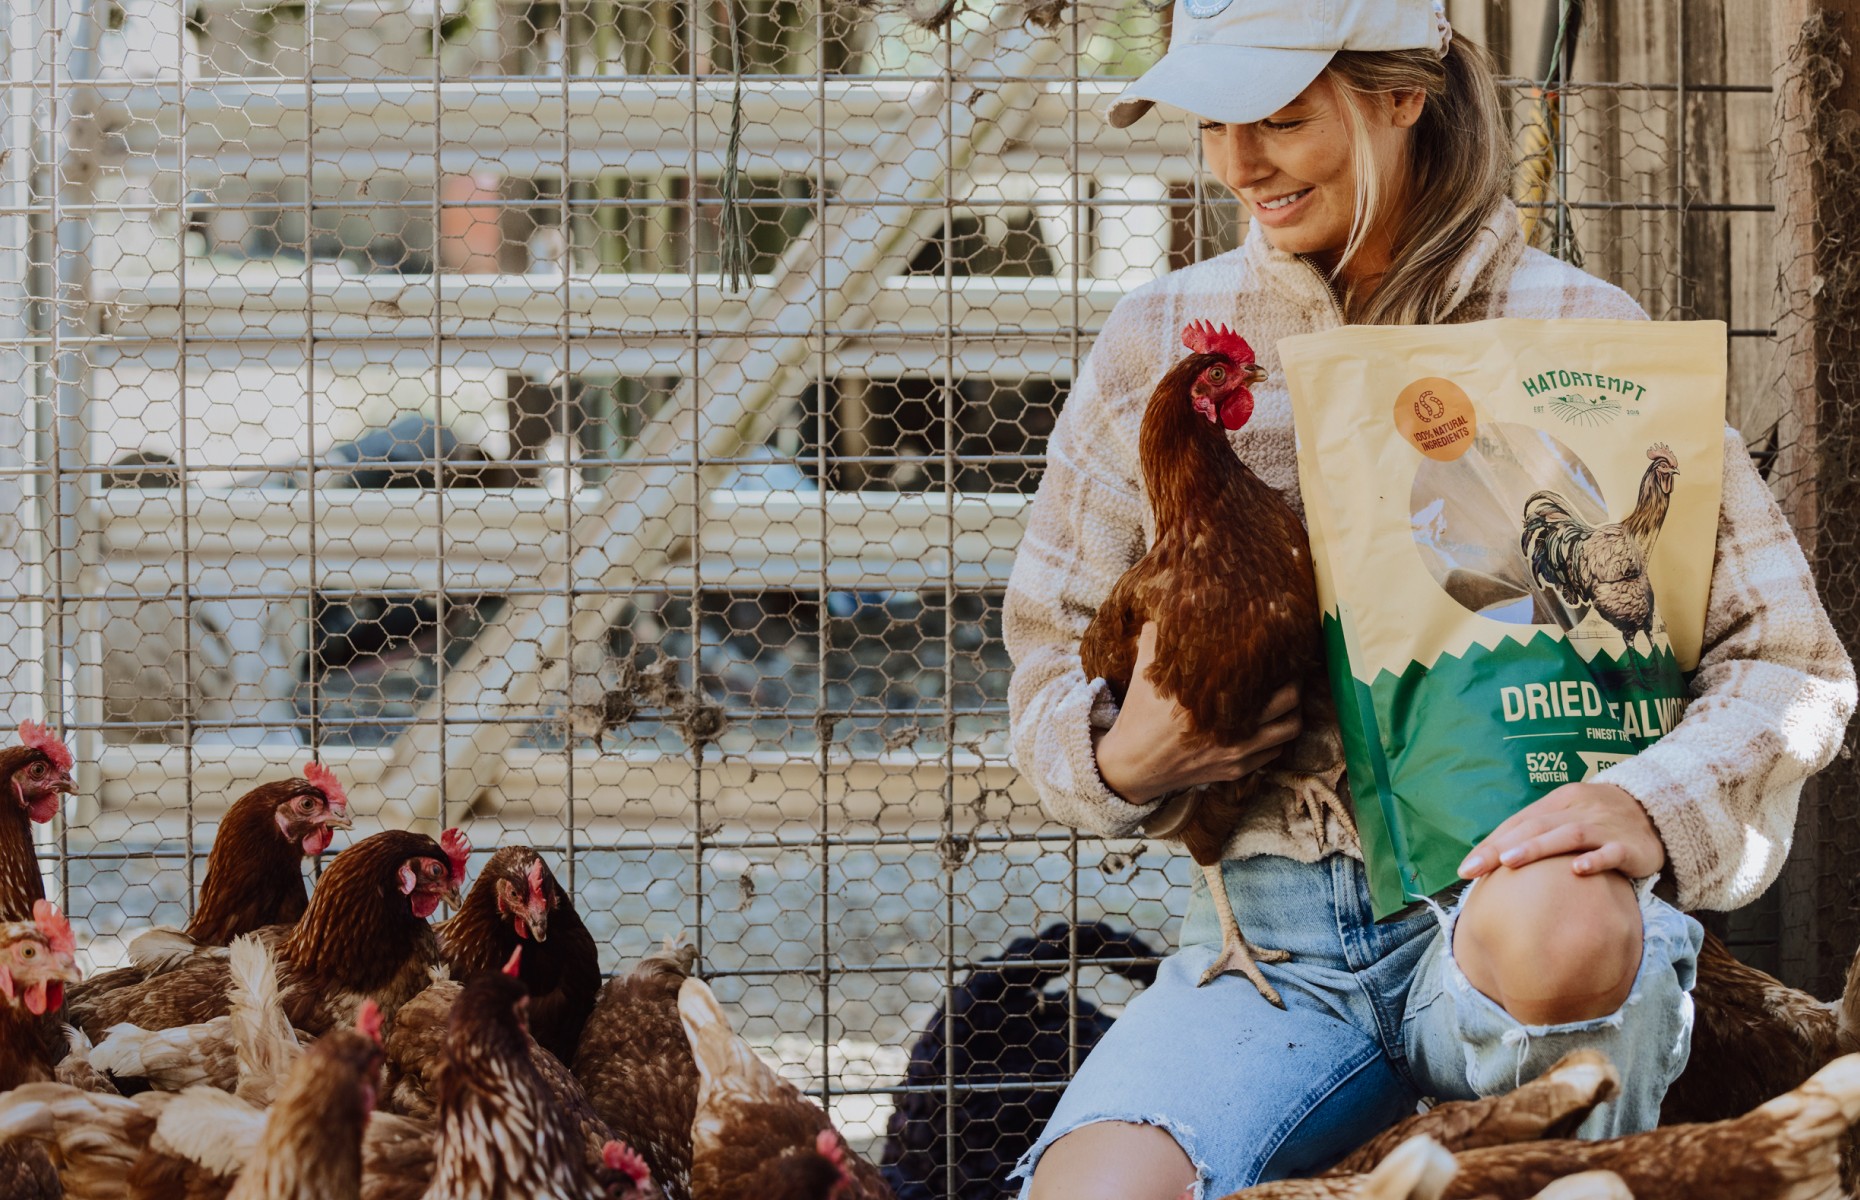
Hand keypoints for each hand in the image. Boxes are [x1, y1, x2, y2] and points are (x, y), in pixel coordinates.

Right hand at [1093, 623, 1300, 805]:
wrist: (1133, 765)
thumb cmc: (1139, 716)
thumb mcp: (1143, 673)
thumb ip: (1155, 639)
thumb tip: (1164, 609)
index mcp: (1210, 696)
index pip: (1263, 674)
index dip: (1279, 660)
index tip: (1280, 649)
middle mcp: (1231, 726)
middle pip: (1289, 700)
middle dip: (1294, 683)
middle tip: (1290, 672)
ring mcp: (1237, 751)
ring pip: (1289, 729)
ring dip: (1294, 712)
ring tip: (1288, 699)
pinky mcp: (1235, 770)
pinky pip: (1274, 753)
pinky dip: (1278, 739)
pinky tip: (1269, 726)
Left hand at [1457, 782, 1665, 880]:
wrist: (1658, 812)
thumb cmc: (1600, 820)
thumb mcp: (1567, 818)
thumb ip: (1537, 833)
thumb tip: (1494, 860)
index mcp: (1558, 802)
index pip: (1518, 823)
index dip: (1490, 844)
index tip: (1465, 869)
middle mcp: (1578, 810)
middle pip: (1535, 826)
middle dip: (1502, 847)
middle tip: (1476, 868)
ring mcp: (1605, 826)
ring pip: (1568, 834)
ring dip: (1538, 847)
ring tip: (1510, 862)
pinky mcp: (1631, 846)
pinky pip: (1611, 852)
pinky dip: (1594, 859)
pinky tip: (1576, 870)